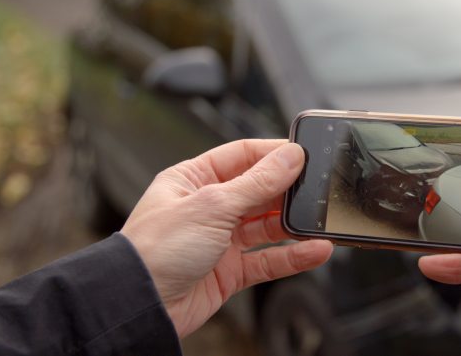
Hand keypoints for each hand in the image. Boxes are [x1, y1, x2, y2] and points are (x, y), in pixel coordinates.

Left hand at [120, 140, 332, 337]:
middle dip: (287, 191)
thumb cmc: (155, 250)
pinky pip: (268, 259)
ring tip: (320, 222)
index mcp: (193, 180)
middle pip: (258, 191)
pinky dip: (292, 257)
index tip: (303, 154)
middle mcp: (207, 207)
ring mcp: (220, 240)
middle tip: (317, 189)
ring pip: (267, 227)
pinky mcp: (230, 271)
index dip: (273, 154)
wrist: (140, 305)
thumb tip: (289, 157)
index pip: (241, 156)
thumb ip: (256, 183)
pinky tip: (314, 250)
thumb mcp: (211, 205)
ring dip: (294, 225)